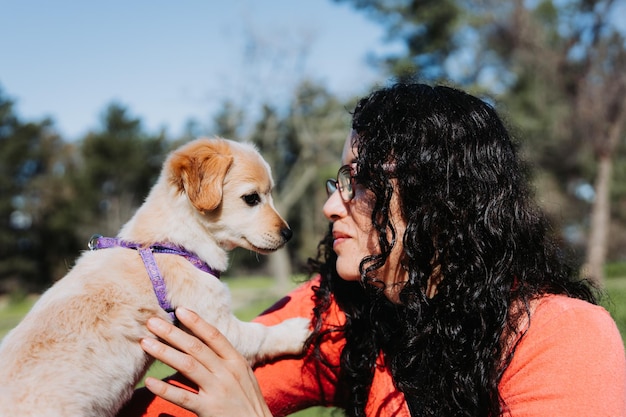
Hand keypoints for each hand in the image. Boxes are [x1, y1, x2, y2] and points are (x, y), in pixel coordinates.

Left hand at [140, 307, 272, 416]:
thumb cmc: (248, 402)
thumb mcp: (243, 376)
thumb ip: (225, 361)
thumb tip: (204, 345)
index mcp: (236, 361)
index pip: (214, 336)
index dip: (196, 322)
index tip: (179, 310)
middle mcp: (227, 372)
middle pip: (196, 347)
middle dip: (172, 332)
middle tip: (152, 322)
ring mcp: (218, 390)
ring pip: (187, 366)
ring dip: (164, 352)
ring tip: (146, 343)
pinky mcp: (210, 410)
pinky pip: (183, 398)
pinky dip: (165, 389)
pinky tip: (150, 382)